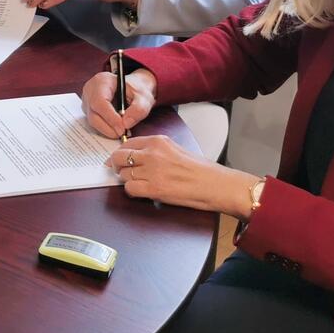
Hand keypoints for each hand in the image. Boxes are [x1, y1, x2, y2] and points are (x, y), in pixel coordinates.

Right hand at [81, 67, 156, 138]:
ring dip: (107, 129)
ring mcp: (87, 100)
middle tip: (123, 134)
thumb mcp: (144, 98)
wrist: (133, 89)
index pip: (99, 101)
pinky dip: (105, 128)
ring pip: (92, 120)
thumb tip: (126, 124)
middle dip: (108, 127)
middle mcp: (90, 90)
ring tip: (122, 131)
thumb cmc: (137, 90)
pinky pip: (94, 122)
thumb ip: (139, 109)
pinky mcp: (88, 110)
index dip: (110, 117)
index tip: (122, 129)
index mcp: (102, 81)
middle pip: (93, 113)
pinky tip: (116, 128)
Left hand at [108, 135, 256, 217]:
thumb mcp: (176, 149)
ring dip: (127, 179)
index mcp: (158, 141)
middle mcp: (152, 153)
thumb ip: (155, 150)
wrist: (216, 185)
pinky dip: (132, 191)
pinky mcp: (154, 189)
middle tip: (121, 171)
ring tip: (140, 182)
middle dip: (117, 165)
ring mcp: (152, 171)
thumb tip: (136, 155)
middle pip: (119, 157)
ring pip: (123, 173)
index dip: (120, 153)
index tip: (118, 159)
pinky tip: (143, 191)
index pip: (127, 143)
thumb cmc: (201, 170)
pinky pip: (129, 188)